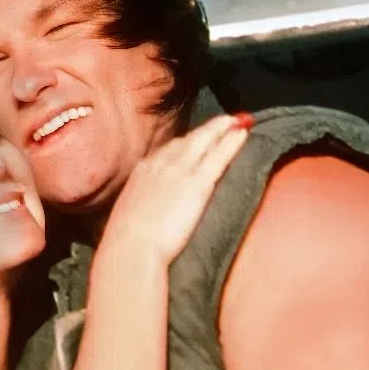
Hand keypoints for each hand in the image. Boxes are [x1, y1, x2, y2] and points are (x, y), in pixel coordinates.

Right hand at [106, 113, 250, 266]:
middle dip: (207, 129)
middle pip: (187, 140)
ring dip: (222, 128)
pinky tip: (243, 133)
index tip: (196, 140)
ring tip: (240, 121)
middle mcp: (160, 165)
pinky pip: (218, 157)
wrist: (130, 248)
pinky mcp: (196, 184)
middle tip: (226, 121)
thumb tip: (141, 216)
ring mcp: (179, 172)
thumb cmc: (125, 243)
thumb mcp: (126, 216)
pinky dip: (232, 143)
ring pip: (204, 141)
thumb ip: (138, 208)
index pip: (167, 151)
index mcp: (142, 173)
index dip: (185, 144)